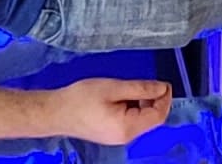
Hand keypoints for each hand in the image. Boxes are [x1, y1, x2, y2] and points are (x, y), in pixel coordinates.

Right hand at [51, 79, 173, 144]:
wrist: (55, 112)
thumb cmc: (81, 98)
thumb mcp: (113, 88)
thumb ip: (140, 89)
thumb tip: (162, 88)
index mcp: (128, 127)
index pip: (158, 116)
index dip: (165, 99)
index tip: (164, 83)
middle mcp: (126, 137)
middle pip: (151, 120)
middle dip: (155, 101)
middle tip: (150, 83)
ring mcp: (118, 137)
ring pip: (141, 120)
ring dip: (144, 104)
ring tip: (134, 88)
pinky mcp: (111, 134)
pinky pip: (130, 122)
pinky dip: (133, 109)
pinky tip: (124, 97)